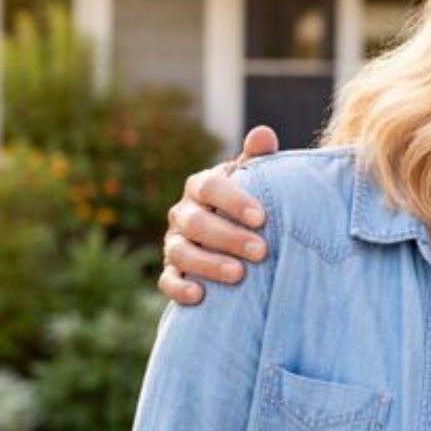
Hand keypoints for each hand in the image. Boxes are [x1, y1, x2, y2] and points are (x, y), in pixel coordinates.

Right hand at [157, 126, 278, 304]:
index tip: (262, 217)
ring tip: (239, 275)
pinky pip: (167, 280)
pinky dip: (180, 288)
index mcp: (201, 185)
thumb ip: (259, 158)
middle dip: (228, 237)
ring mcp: (173, 242)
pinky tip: (200, 296)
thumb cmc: (249, 202)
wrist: (237, 234)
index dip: (234, 201)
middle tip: (261, 251)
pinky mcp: (171, 270)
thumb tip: (263, 134)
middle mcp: (182, 212)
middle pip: (197, 223)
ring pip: (181, 252)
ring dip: (208, 264)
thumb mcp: (255, 178)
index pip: (211, 187)